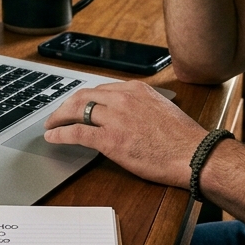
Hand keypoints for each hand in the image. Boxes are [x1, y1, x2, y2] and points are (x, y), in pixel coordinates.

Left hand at [43, 81, 208, 188]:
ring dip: (58, 118)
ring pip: (76, 111)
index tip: (76, 105)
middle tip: (56, 115)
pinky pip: (76, 133)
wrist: (193, 154)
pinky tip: (53, 138)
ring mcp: (116, 118)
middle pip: (83, 96)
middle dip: (65, 105)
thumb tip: (125, 114)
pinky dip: (60, 134)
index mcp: (136, 89)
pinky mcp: (110, 139)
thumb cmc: (183, 138)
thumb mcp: (160, 109)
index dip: (83, 98)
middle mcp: (123, 98)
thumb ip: (140, 106)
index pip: (100, 89)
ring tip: (51, 126)